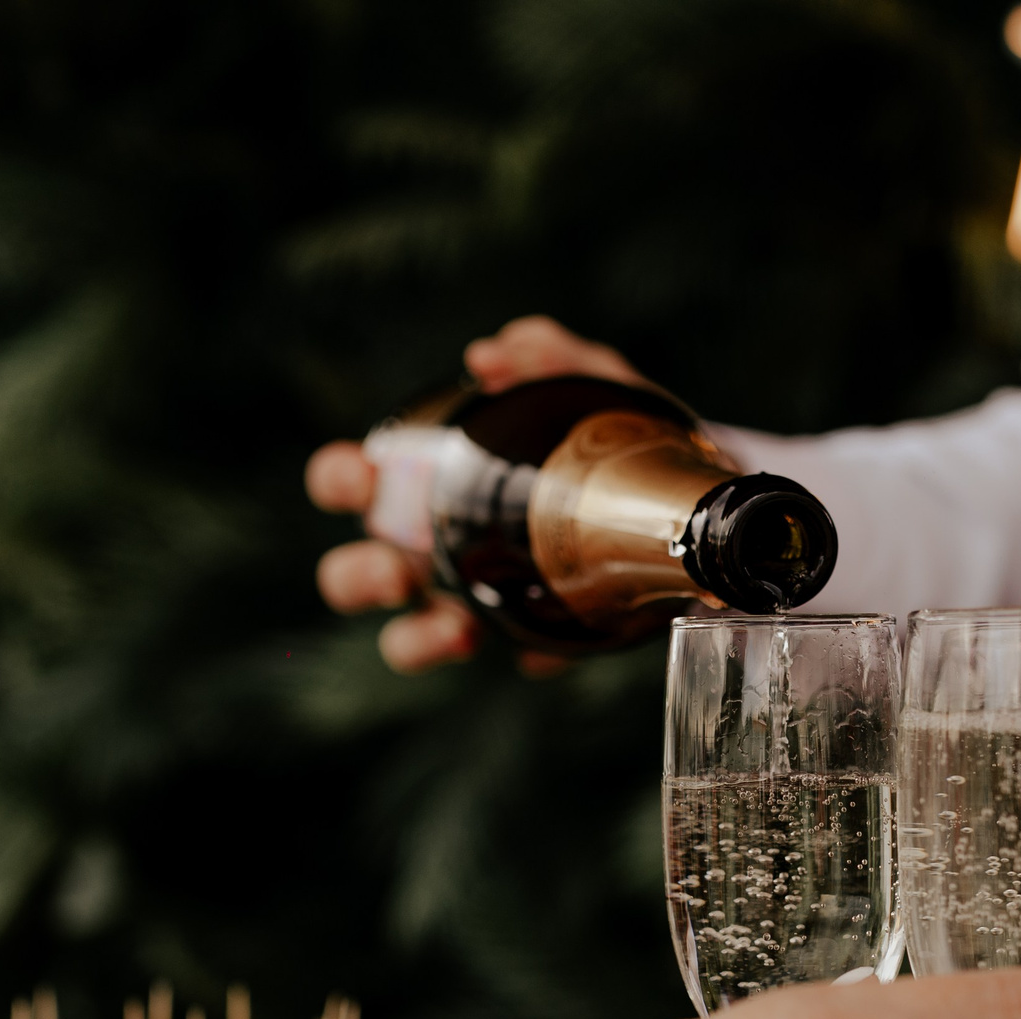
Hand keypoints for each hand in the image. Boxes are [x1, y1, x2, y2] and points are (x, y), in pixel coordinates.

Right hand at [310, 316, 646, 673]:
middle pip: (351, 574)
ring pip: (407, 637)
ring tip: (455, 627)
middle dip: (359, 577)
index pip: (345, 481)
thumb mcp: (590, 382)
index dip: (337, 480)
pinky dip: (517, 657)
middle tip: (396, 570)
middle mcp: (432, 546)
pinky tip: (538, 649)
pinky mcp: (536, 635)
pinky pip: (508, 660)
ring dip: (414, 639)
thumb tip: (491, 357)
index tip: (366, 476)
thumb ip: (545, 356)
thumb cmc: (609, 434)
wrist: (683, 497)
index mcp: (424, 482)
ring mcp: (477, 598)